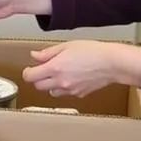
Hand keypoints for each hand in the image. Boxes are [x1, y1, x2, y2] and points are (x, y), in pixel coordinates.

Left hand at [23, 41, 140, 97]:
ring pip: (50, 92)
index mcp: (54, 68)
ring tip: (58, 74)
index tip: (30, 69)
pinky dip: (63, 88)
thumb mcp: (66, 46)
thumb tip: (34, 56)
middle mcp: (60, 81)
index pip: (30, 77)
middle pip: (38, 86)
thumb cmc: (93, 52)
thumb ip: (48, 53)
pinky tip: (71, 78)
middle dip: (38, 79)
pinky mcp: (79, 94)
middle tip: (43, 70)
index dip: (27, 72)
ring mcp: (69, 90)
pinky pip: (65, 94)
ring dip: (50, 85)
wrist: (112, 63)